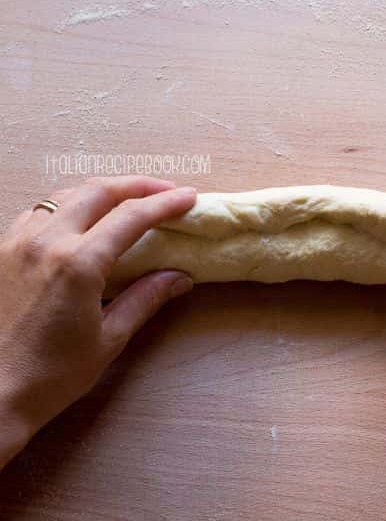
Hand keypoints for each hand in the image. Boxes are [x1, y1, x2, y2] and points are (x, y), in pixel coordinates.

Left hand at [0, 178, 196, 467]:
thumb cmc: (47, 377)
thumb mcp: (107, 340)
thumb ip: (145, 299)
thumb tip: (180, 277)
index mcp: (78, 263)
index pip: (132, 216)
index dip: (166, 203)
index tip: (190, 198)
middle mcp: (45, 242)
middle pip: (99, 191)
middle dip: (137, 185)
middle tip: (164, 192)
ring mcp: (17, 244)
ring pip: (65, 196)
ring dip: (100, 192)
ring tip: (123, 201)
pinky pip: (36, 213)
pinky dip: (64, 206)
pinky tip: (75, 221)